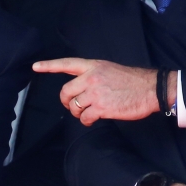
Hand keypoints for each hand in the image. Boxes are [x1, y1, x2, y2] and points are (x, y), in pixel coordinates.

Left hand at [32, 58, 171, 125]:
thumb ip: (93, 75)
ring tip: (87, 114)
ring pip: (74, 106)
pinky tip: (93, 119)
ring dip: (78, 113)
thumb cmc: (132, 81)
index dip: (49, 65)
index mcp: (93, 66)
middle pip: (66, 91)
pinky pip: (85, 117)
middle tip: (72, 106)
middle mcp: (92, 77)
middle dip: (66, 102)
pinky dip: (87, 121)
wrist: (150, 89)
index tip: (36, 66)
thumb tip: (81, 88)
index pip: (66, 64)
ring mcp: (96, 92)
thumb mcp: (109, 69)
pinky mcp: (102, 107)